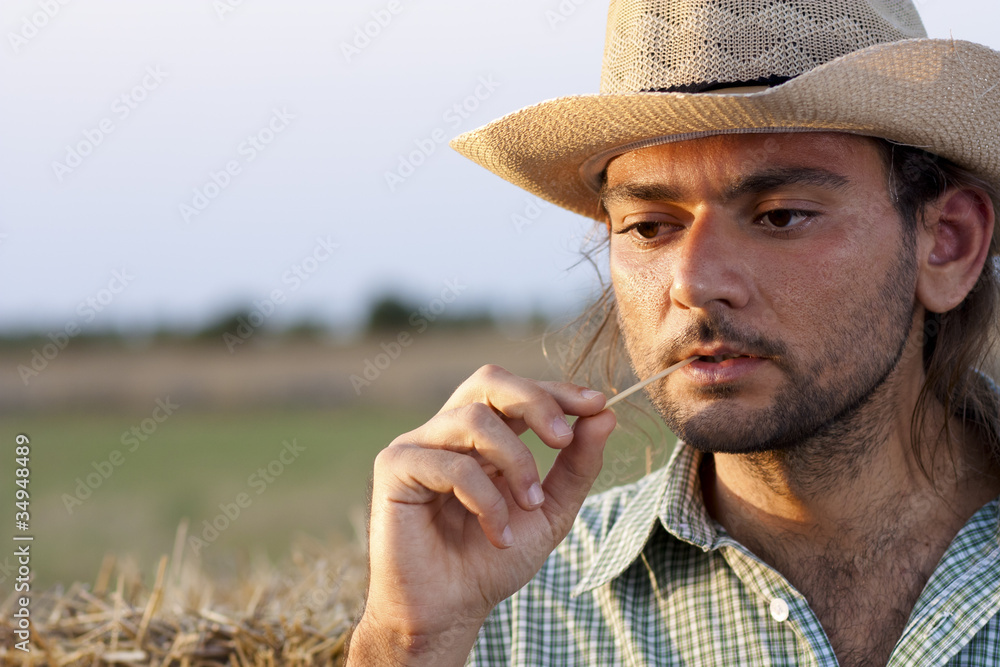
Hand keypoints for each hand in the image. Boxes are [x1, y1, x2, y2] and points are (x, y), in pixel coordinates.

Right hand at [348, 365, 615, 665]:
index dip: (556, 391)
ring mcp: (417, 445)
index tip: (597, 405)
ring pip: (474, 419)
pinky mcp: (393, 468)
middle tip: (563, 439)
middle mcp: (446, 431)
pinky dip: (486, 499)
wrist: (449, 613)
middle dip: (534, 401)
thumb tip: (605, 415)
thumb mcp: (549, 511)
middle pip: (489, 381)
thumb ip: (576, 465)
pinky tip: (498, 534)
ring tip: (530, 505)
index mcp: (481, 436)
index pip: (516, 390)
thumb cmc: (491, 562)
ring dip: (515, 462)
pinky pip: (451, 463)